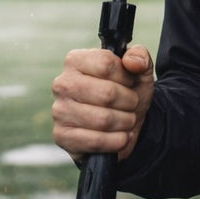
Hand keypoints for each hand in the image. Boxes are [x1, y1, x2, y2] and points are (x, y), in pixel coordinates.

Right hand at [51, 45, 154, 161]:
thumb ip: (140, 57)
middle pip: (107, 93)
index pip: (106, 64)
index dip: (126, 76)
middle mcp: (63, 83)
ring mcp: (59, 110)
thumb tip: (132, 62)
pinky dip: (116, 141)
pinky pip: (95, 141)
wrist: (121, 125)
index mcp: (75, 60)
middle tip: (132, 104)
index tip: (130, 82)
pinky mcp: (62, 136)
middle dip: (129, 102)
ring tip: (128, 120)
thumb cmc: (125, 92)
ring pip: (103, 120)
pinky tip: (121, 137)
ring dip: (125, 122)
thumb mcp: (138, 71)